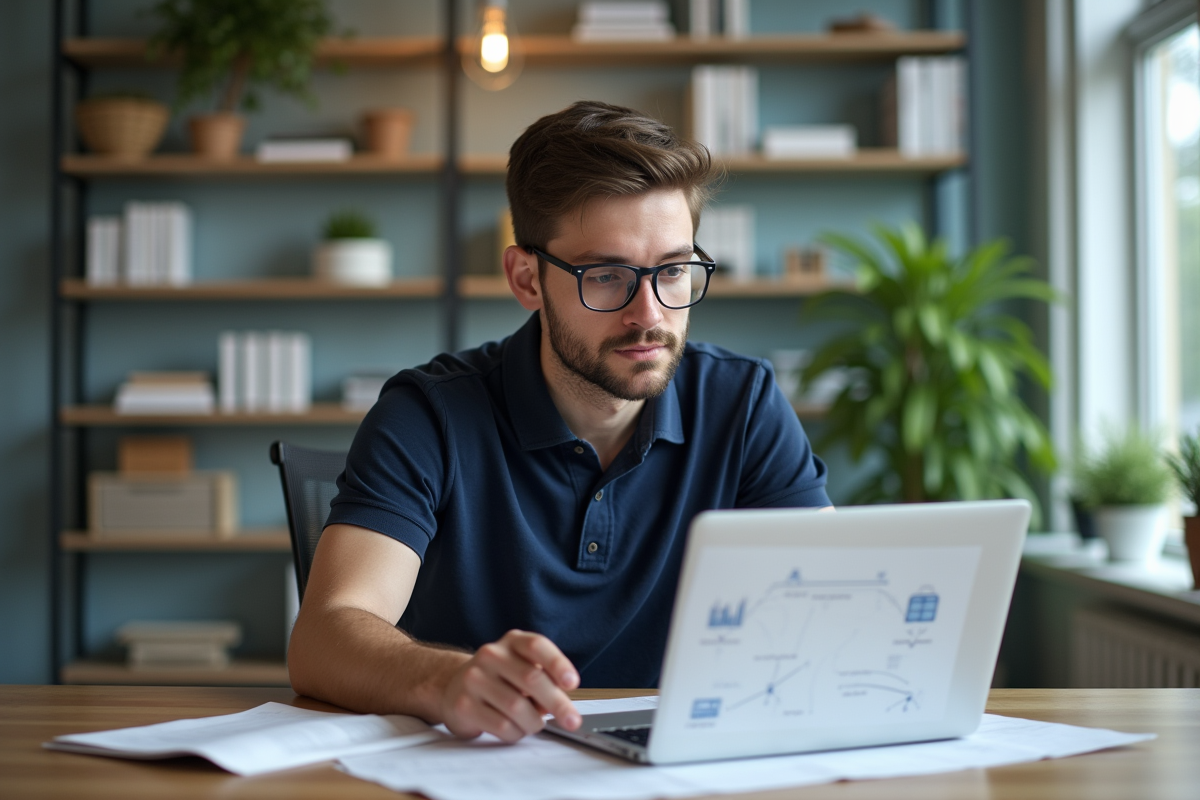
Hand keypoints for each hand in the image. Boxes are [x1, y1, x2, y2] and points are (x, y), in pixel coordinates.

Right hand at [440, 629, 580, 742]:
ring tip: (533, 724)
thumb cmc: (500, 680)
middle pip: (531, 678)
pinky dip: (516, 733)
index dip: (557, 664)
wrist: (454, 687)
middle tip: (572, 721)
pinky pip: (502, 726)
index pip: (536, 646)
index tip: (572, 683)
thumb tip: (559, 704)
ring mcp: (474, 678)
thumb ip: (544, 681)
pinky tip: (515, 729)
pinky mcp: (464, 704)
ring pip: (517, 707)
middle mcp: (490, 655)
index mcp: (511, 642)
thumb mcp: (523, 670)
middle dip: (557, 703)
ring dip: (534, 722)